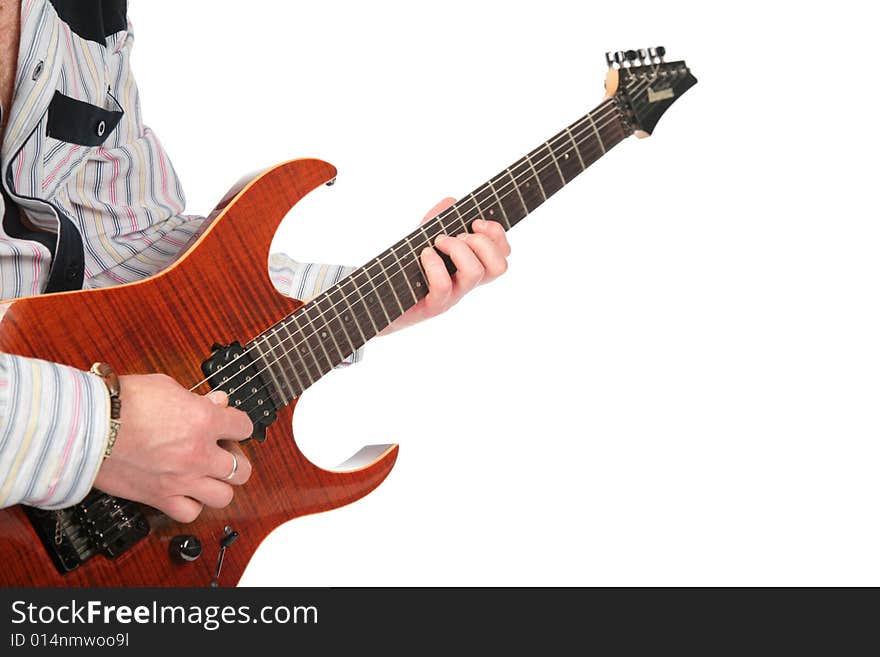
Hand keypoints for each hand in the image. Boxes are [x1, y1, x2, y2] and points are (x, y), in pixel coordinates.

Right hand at [93, 374, 253, 522]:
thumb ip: (196, 399)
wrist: (86, 425)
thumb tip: (216, 402)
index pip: (244, 427)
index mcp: (204, 421)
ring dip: (219, 486)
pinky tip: (183, 492)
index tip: (230, 425)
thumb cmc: (120, 401)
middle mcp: (199, 453)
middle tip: (221, 453)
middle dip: (235, 460)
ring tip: (206, 476)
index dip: (237, 425)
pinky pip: (190, 513)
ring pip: (224, 496)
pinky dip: (190, 505)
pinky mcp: (159, 497)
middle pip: (241, 469)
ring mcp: (181, 479)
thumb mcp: (166, 386)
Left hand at [380, 198, 510, 333]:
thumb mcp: (422, 238)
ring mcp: (452, 296)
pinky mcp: (432, 306)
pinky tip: (424, 254)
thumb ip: (439, 219)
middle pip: (499, 267)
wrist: (377, 300)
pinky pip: (443, 286)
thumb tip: (452, 201)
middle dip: (482, 242)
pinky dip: (435, 264)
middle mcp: (465, 282)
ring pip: (475, 273)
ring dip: (458, 248)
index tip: (475, 222)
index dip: (497, 235)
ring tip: (438, 242)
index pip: (503, 254)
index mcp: (469, 266)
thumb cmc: (404, 268)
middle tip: (458, 236)